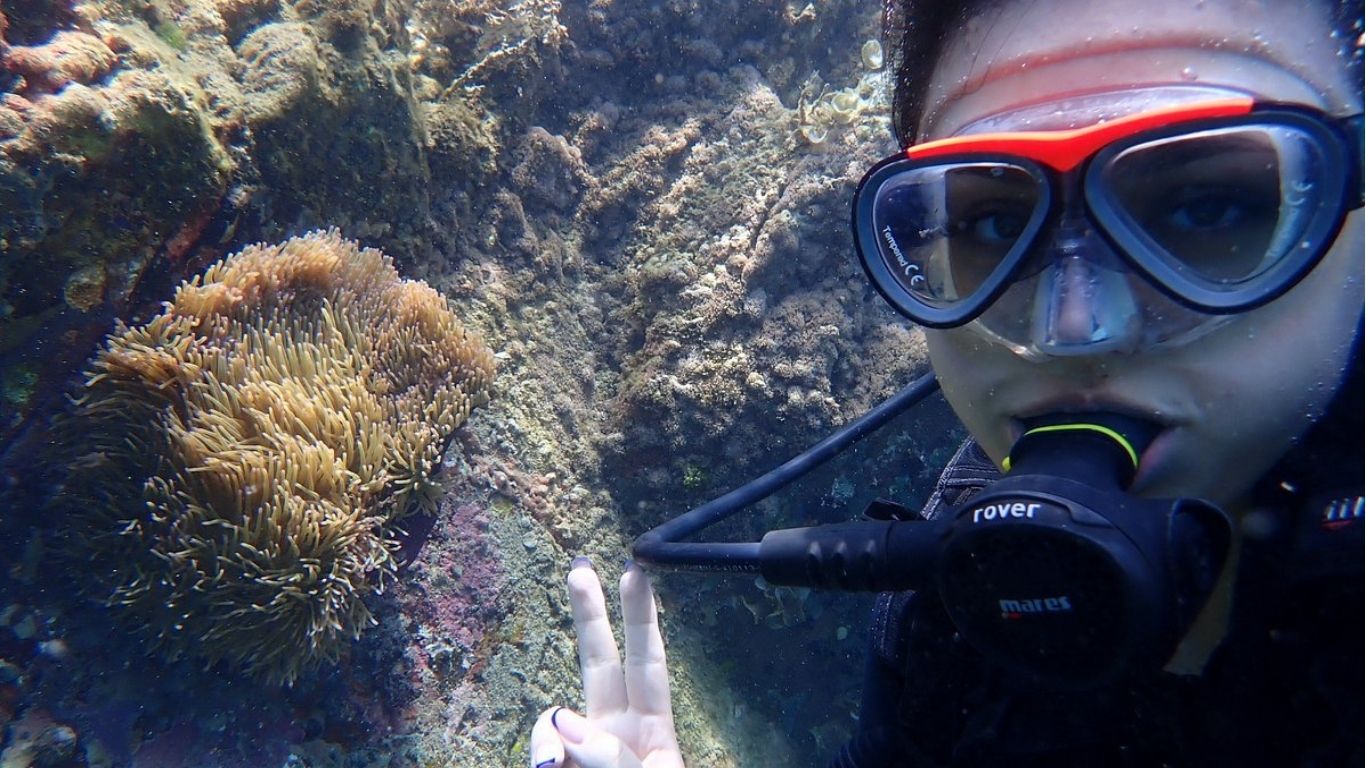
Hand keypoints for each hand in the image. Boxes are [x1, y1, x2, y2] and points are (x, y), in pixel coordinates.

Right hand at [529, 558, 684, 767]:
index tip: (635, 572)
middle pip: (599, 660)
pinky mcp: (553, 762)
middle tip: (580, 565)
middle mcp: (615, 730)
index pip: (647, 661)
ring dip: (551, 728)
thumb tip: (564, 719)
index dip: (641, 617)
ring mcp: (580, 749)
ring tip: (561, 767)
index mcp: (653, 729)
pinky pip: (541, 746)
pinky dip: (542, 753)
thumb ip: (615, 755)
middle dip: (590, 613)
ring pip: (556, 715)